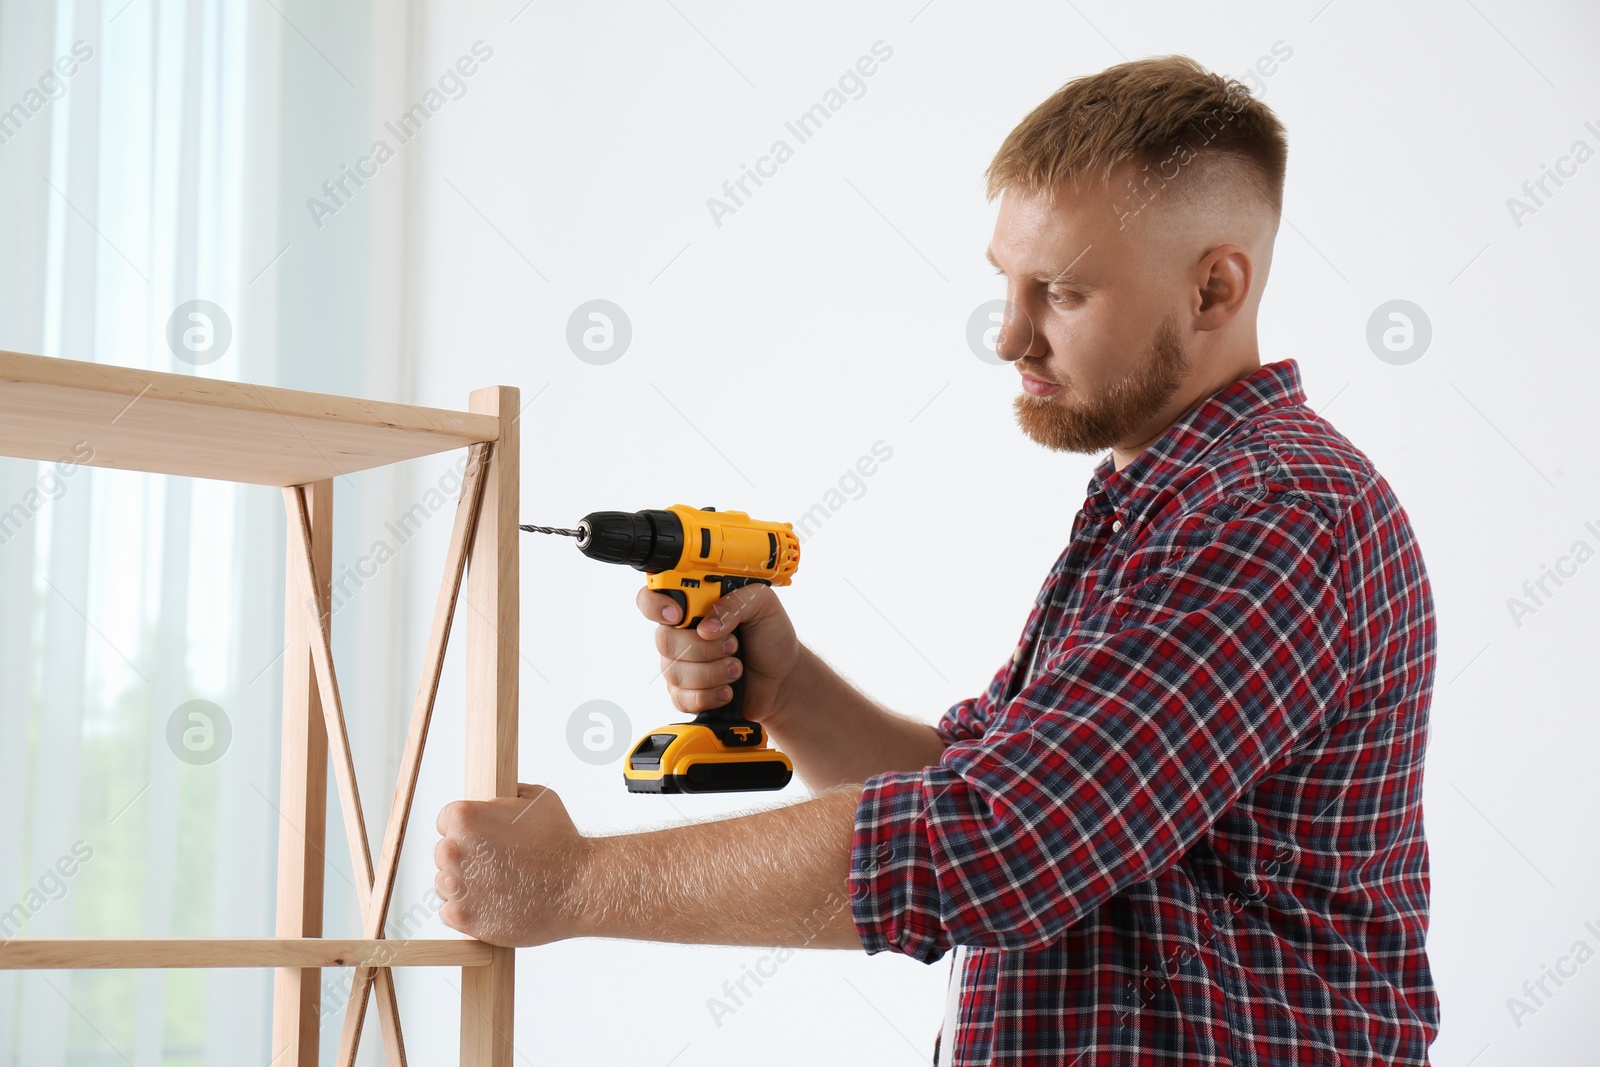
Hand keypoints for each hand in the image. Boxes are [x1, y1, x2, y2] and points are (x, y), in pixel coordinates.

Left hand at [433, 783, 593, 947]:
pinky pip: (449, 911)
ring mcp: (456, 886)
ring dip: (465, 885)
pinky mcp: (462, 917)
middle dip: (466, 858)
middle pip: (444, 853)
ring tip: (498, 886)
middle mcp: (453, 850)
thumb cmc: (560, 842)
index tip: (484, 840)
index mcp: (464, 818)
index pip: (446, 822)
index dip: (468, 830)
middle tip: (496, 864)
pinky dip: (467, 910)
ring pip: (445, 883)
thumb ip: (508, 795)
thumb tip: (497, 800)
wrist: (577, 887)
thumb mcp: (538, 799)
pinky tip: (492, 903)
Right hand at [637, 581, 800, 726]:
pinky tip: (727, 690)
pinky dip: (708, 696)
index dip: (655, 606)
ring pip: (674, 672)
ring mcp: (682, 664)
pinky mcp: (686, 693)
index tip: (678, 617)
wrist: (783, 677)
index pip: (652, 598)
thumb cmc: (771, 637)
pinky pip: (681, 698)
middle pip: (664, 641)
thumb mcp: (763, 604)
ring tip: (737, 668)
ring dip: (712, 673)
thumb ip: (735, 602)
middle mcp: (682, 633)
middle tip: (733, 646)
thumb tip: (706, 627)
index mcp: (694, 605)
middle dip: (703, 648)